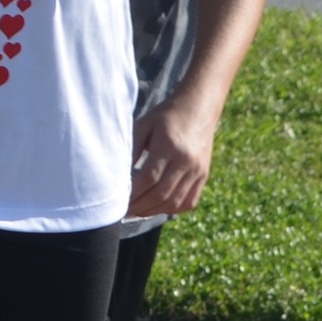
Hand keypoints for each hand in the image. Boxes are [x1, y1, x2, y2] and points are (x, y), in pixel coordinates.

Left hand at [126, 98, 219, 218]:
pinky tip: (157, 207)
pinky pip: (189, 201)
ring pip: (175, 201)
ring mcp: (198, 170)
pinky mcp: (204, 176)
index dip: (132, 193)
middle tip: (123, 210)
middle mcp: (186, 160)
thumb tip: (117, 176)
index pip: (148, 178)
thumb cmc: (165, 117)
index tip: (117, 200)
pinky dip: (171, 209)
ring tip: (136, 211)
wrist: (198, 109)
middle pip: (161, 193)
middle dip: (140, 206)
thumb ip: (131, 149)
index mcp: (169, 146)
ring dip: (153, 211)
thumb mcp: (144, 126)